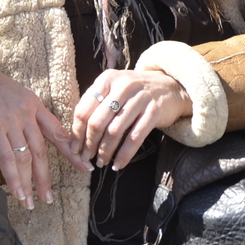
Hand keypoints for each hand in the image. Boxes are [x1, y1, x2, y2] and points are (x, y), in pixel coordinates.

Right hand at [0, 69, 91, 209]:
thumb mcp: (17, 97)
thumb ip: (28, 117)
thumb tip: (34, 139)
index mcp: (36, 106)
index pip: (58, 132)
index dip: (72, 152)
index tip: (85, 167)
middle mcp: (27, 114)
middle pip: (42, 150)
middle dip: (46, 177)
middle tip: (50, 198)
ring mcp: (11, 121)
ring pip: (26, 158)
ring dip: (29, 183)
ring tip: (31, 203)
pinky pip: (7, 158)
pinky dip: (13, 178)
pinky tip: (18, 193)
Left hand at [71, 68, 192, 170]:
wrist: (170, 87)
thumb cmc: (135, 92)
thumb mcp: (114, 88)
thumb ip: (96, 104)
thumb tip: (77, 135)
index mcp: (107, 79)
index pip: (83, 110)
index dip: (76, 133)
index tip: (74, 148)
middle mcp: (122, 86)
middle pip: (97, 122)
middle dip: (89, 145)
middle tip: (86, 158)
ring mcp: (140, 98)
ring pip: (114, 131)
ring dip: (105, 151)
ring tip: (101, 162)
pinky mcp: (154, 111)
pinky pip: (134, 138)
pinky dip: (124, 155)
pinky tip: (118, 164)